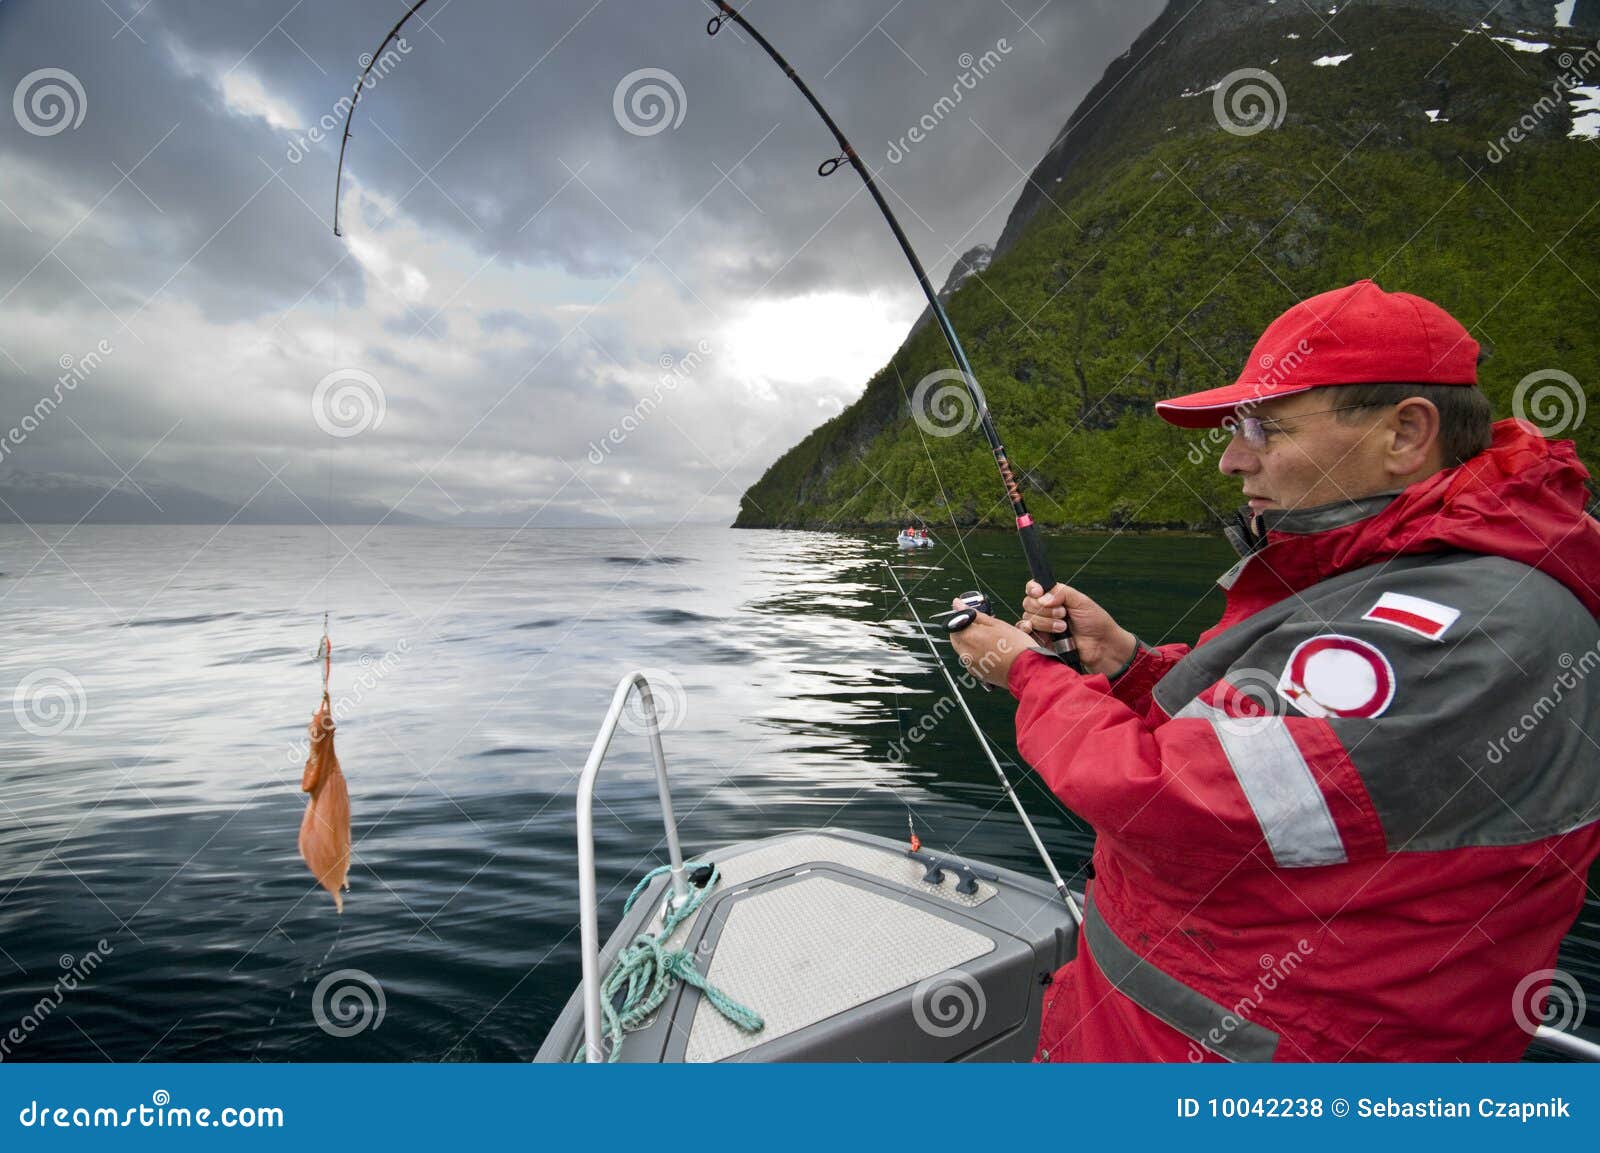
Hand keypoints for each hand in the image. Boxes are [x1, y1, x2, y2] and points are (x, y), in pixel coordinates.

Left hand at [947, 603, 1040, 688]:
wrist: (1027, 671)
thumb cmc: (1016, 646)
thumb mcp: (997, 623)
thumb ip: (974, 614)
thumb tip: (957, 603)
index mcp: (969, 637)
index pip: (953, 625)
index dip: (963, 620)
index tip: (973, 619)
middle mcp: (965, 653)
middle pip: (956, 638)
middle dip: (965, 631)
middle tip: (982, 629)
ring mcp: (970, 665)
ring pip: (963, 649)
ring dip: (971, 643)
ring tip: (991, 642)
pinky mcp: (977, 673)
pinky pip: (971, 660)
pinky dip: (977, 655)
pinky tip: (993, 653)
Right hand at [1018, 581, 1136, 678]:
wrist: (1101, 646)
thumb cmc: (1095, 622)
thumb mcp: (1081, 601)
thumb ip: (1061, 592)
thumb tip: (1042, 597)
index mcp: (1054, 597)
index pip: (1034, 588)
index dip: (1033, 589)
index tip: (1038, 592)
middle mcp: (1045, 610)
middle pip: (1028, 603)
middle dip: (1045, 609)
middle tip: (1063, 614)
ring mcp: (1042, 626)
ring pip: (1029, 617)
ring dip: (1046, 622)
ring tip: (1063, 628)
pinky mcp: (1040, 641)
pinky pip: (1024, 633)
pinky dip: (1026, 629)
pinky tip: (1036, 630)